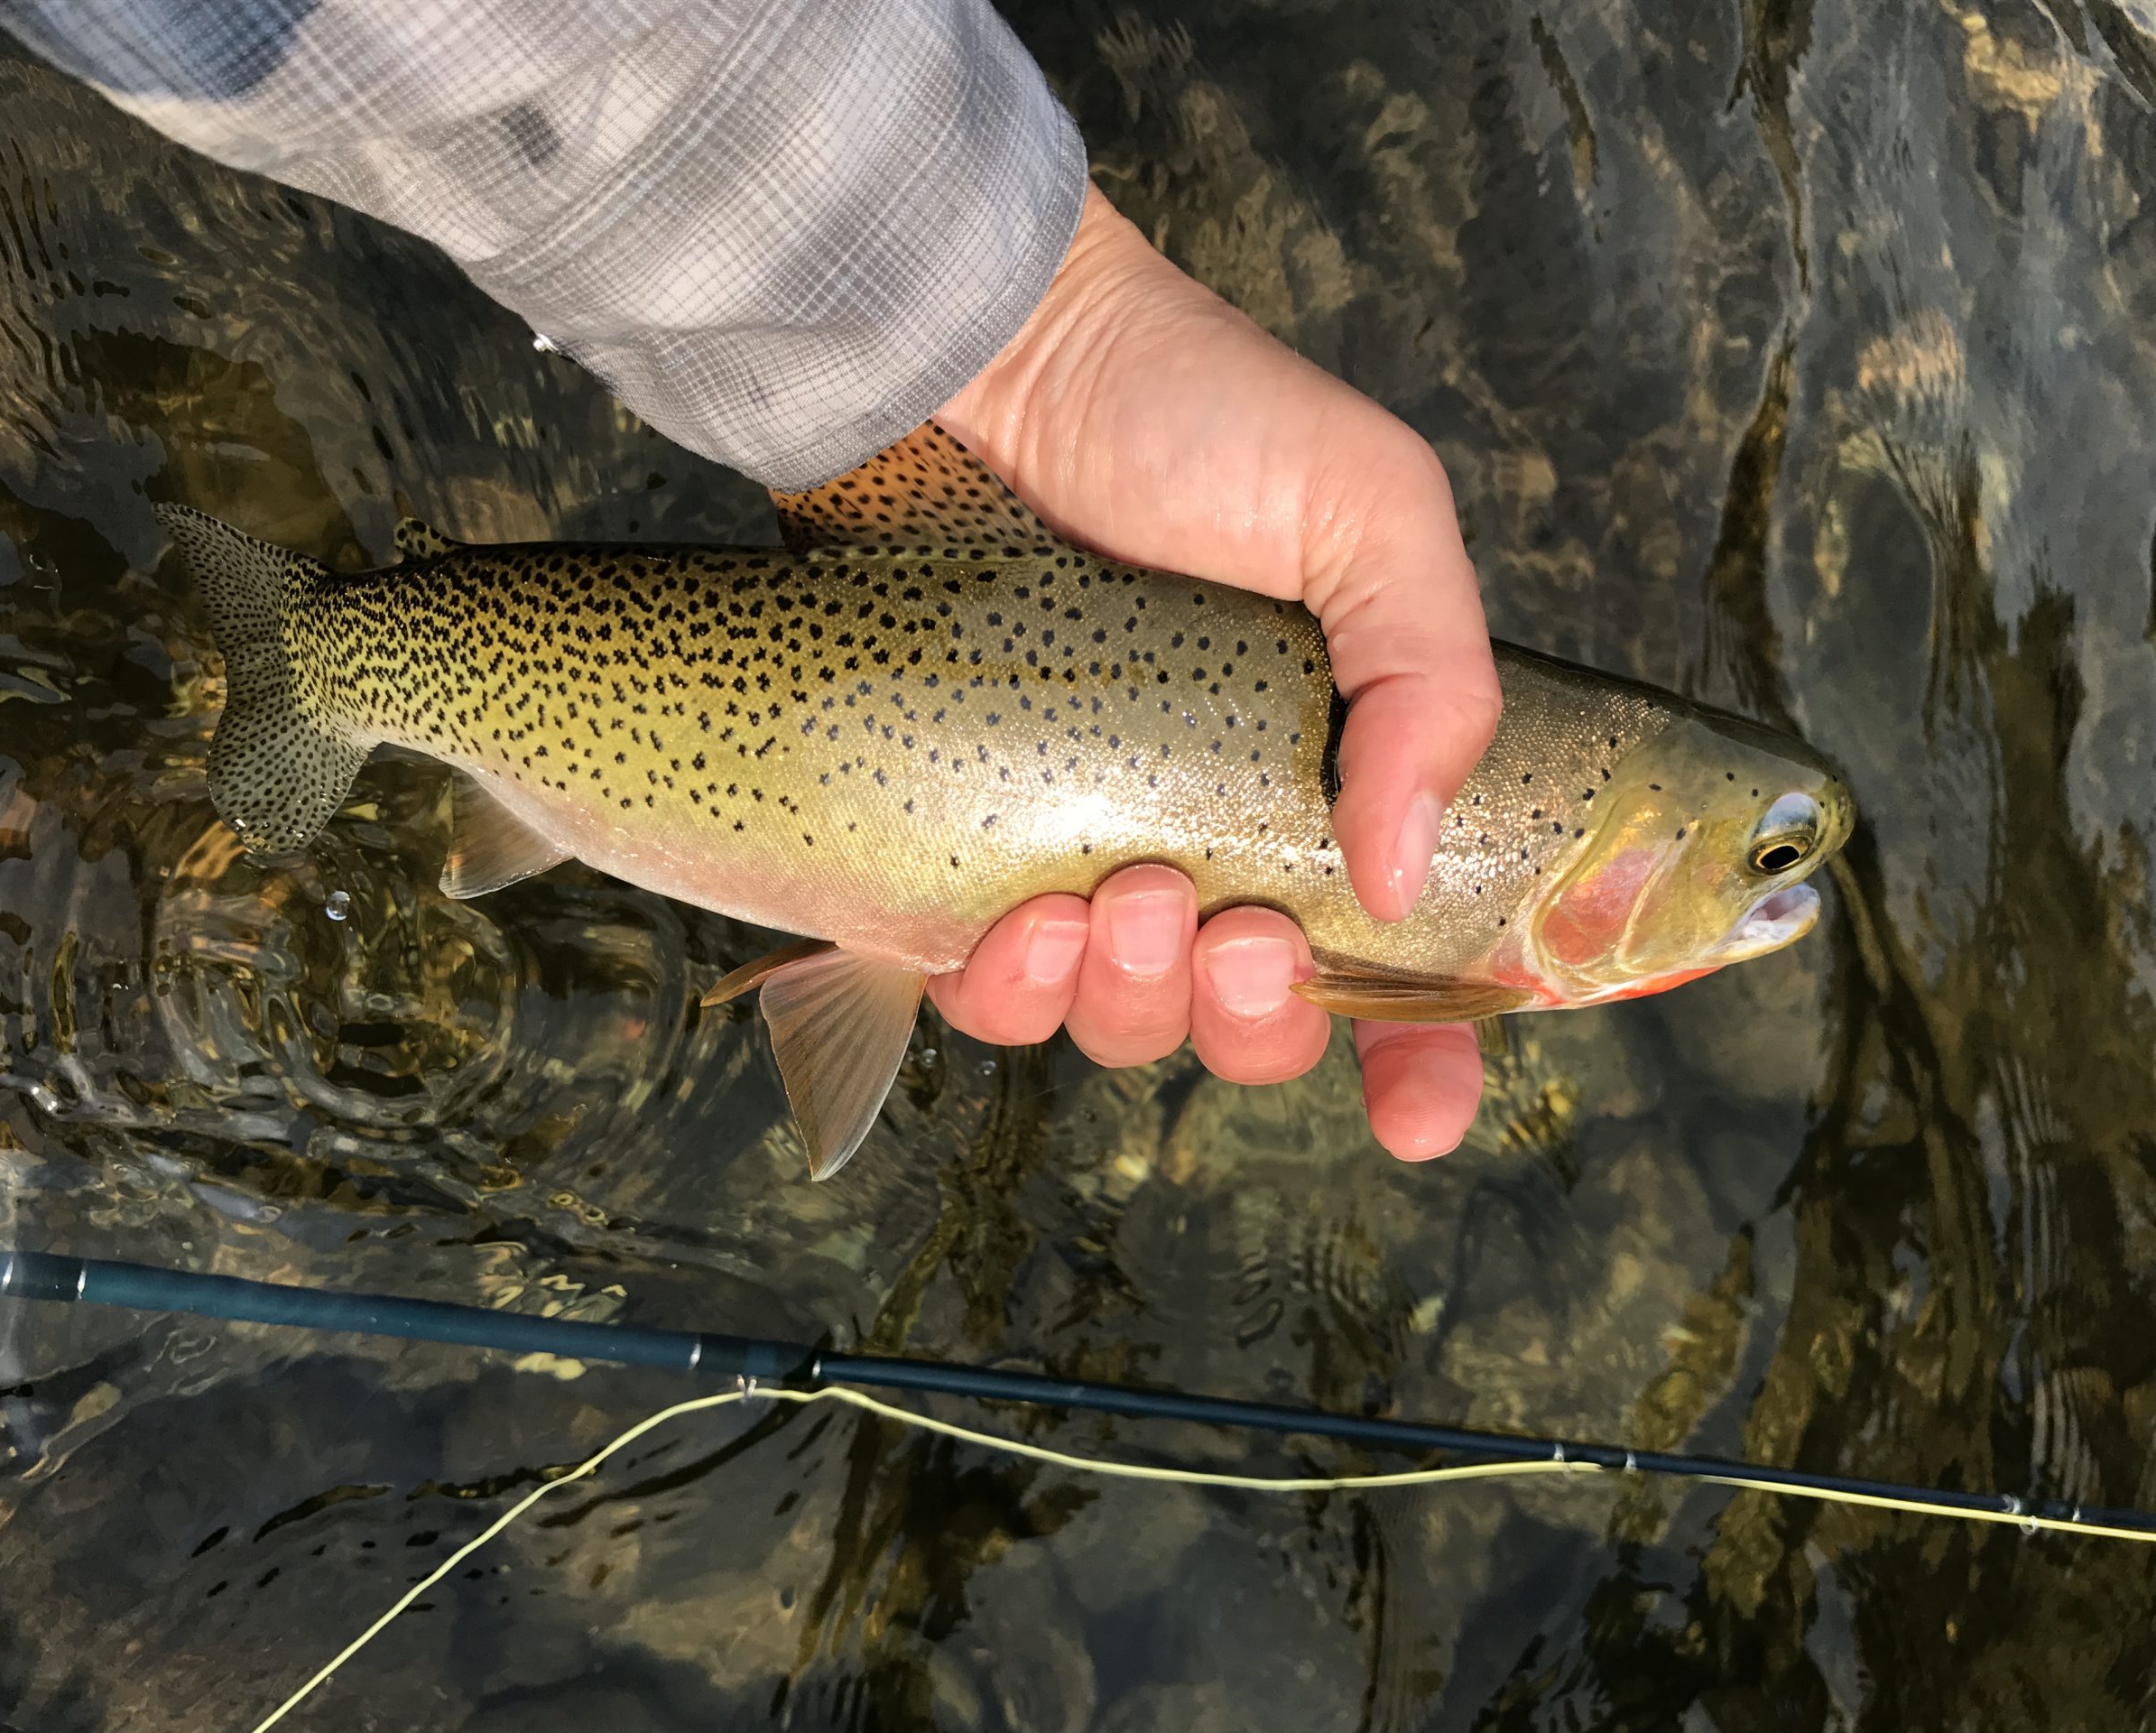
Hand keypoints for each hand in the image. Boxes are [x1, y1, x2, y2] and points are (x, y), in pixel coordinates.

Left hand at [927, 185, 1500, 1160]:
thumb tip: (1399, 873)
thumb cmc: (1185, 408)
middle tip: (1237, 932)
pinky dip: (1008, 990)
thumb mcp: (1368, 509)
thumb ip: (1432, 681)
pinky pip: (984, 988)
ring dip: (1136, 1004)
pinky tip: (1020, 923)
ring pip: (1120, 1021)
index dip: (1420, 1060)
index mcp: (1337, 776)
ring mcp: (1084, 847)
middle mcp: (1215, 832)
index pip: (1401, 965)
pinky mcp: (960, 845)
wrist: (981, 356)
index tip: (1421, 1110)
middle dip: (1255, 1023)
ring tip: (1126, 901)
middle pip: (1253, 1024)